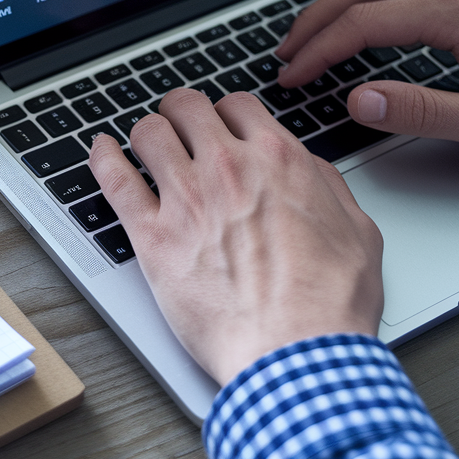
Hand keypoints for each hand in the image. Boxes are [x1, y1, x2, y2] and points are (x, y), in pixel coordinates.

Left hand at [88, 89, 383, 385]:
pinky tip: (101, 151)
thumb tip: (311, 170)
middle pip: (186, 108)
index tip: (220, 126)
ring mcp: (187, 199)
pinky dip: (102, 158)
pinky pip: (114, 179)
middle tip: (179, 127)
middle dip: (181, 113)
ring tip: (146, 144)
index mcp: (278, 160)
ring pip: (148, 134)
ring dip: (147, 134)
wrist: (298, 352)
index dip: (226, 114)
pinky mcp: (153, 238)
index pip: (237, 106)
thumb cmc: (329, 303)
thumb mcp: (357, 231)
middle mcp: (228, 169)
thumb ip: (328, 188)